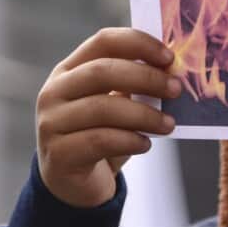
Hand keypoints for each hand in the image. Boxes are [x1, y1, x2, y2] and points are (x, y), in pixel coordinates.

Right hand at [35, 28, 181, 207]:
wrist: (72, 185)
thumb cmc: (99, 136)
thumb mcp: (113, 105)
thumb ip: (132, 85)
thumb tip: (171, 72)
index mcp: (69, 69)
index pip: (103, 41)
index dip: (138, 43)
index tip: (169, 57)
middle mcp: (55, 91)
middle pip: (102, 71)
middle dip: (145, 78)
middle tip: (175, 89)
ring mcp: (51, 122)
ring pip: (103, 108)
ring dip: (144, 115)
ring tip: (168, 124)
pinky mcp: (58, 154)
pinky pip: (100, 140)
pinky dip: (129, 140)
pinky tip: (145, 144)